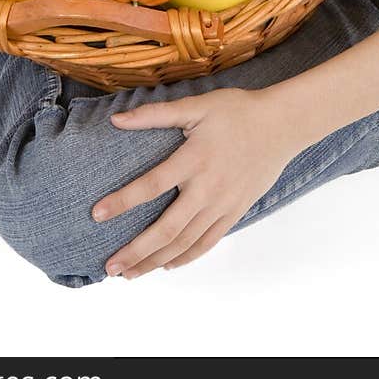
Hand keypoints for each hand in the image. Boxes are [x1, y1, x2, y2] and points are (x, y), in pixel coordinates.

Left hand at [92, 89, 297, 277]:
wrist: (282, 125)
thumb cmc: (237, 111)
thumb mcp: (197, 105)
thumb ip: (156, 114)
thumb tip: (117, 118)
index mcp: (193, 159)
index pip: (151, 186)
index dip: (122, 201)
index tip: (96, 215)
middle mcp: (207, 188)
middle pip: (166, 229)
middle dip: (135, 251)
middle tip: (109, 267)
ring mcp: (223, 205)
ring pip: (185, 242)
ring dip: (155, 260)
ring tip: (129, 273)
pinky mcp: (235, 212)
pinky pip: (208, 242)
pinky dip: (186, 257)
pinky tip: (167, 265)